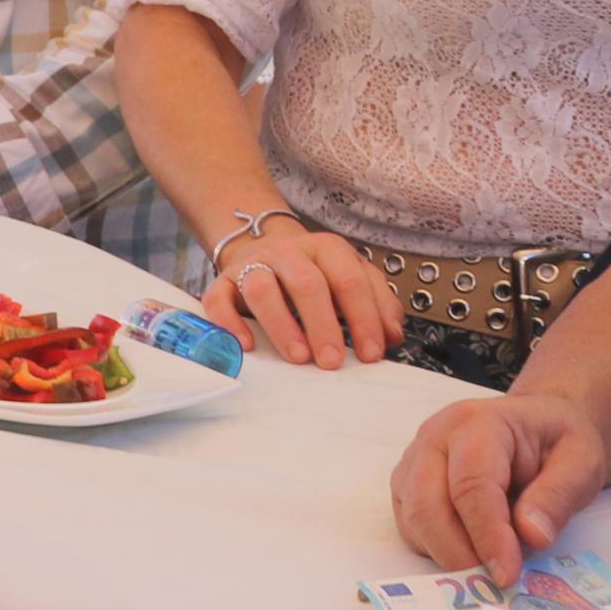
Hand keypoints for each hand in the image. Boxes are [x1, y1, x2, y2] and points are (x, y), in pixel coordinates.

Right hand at [202, 220, 400, 368]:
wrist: (264, 247)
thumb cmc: (314, 273)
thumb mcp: (350, 279)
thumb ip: (377, 303)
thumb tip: (392, 335)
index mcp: (327, 249)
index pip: (350, 281)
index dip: (364, 318)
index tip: (371, 353)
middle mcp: (288, 252)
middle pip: (307, 283)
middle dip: (323, 325)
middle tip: (333, 361)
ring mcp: (252, 264)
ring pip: (261, 288)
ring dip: (282, 325)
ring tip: (298, 357)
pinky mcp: (222, 280)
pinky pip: (218, 299)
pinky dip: (230, 322)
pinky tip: (247, 345)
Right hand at [394, 394, 607, 584]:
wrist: (535, 426)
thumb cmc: (556, 442)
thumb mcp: (580, 462)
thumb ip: (558, 496)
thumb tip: (531, 536)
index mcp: (478, 424)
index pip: (471, 485)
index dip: (487, 535)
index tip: (508, 574)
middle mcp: (434, 438)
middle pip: (428, 504)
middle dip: (458, 553)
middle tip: (494, 583)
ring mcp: (414, 461)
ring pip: (413, 519)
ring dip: (446, 554)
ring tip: (488, 567)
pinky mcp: (406, 485)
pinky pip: (410, 526)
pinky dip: (436, 549)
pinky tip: (471, 551)